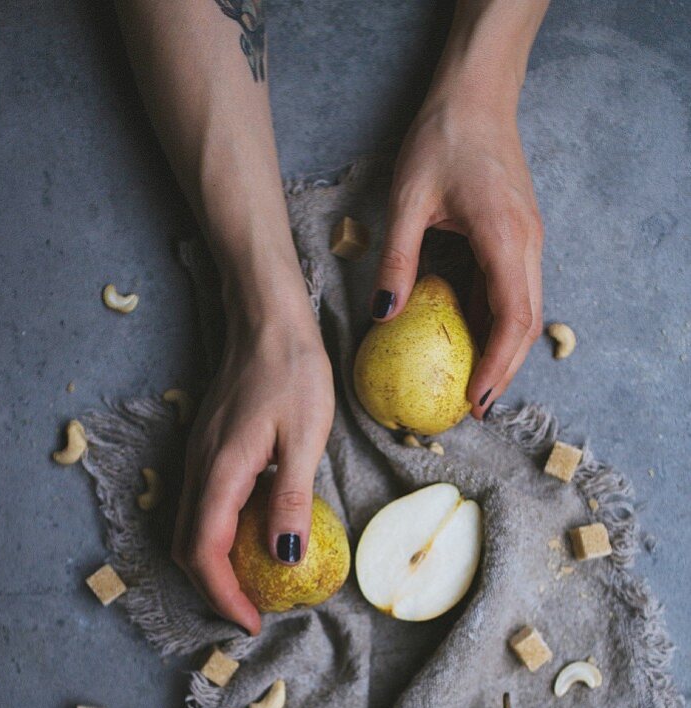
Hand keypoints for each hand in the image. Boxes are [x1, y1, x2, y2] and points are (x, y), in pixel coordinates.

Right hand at [172, 307, 334, 634]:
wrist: (266, 319)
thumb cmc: (294, 371)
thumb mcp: (306, 437)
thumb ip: (292, 499)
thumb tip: (284, 559)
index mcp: (222, 472)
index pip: (205, 552)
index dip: (223, 596)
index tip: (252, 623)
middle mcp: (199, 470)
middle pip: (187, 548)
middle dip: (213, 590)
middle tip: (252, 613)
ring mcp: (197, 459)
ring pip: (188, 530)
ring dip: (212, 566)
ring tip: (250, 586)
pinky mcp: (205, 450)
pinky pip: (199, 508)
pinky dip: (215, 539)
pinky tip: (248, 539)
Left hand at [371, 103, 542, 418]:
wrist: (477, 96)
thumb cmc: (441, 139)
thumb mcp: (406, 199)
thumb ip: (397, 259)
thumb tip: (382, 316)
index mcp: (503, 237)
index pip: (513, 317)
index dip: (498, 365)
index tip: (476, 399)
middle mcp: (526, 244)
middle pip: (527, 324)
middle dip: (505, 371)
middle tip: (474, 407)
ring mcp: (527, 241)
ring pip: (525, 310)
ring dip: (503, 351)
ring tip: (473, 384)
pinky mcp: (519, 237)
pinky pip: (513, 290)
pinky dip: (496, 322)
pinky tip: (469, 340)